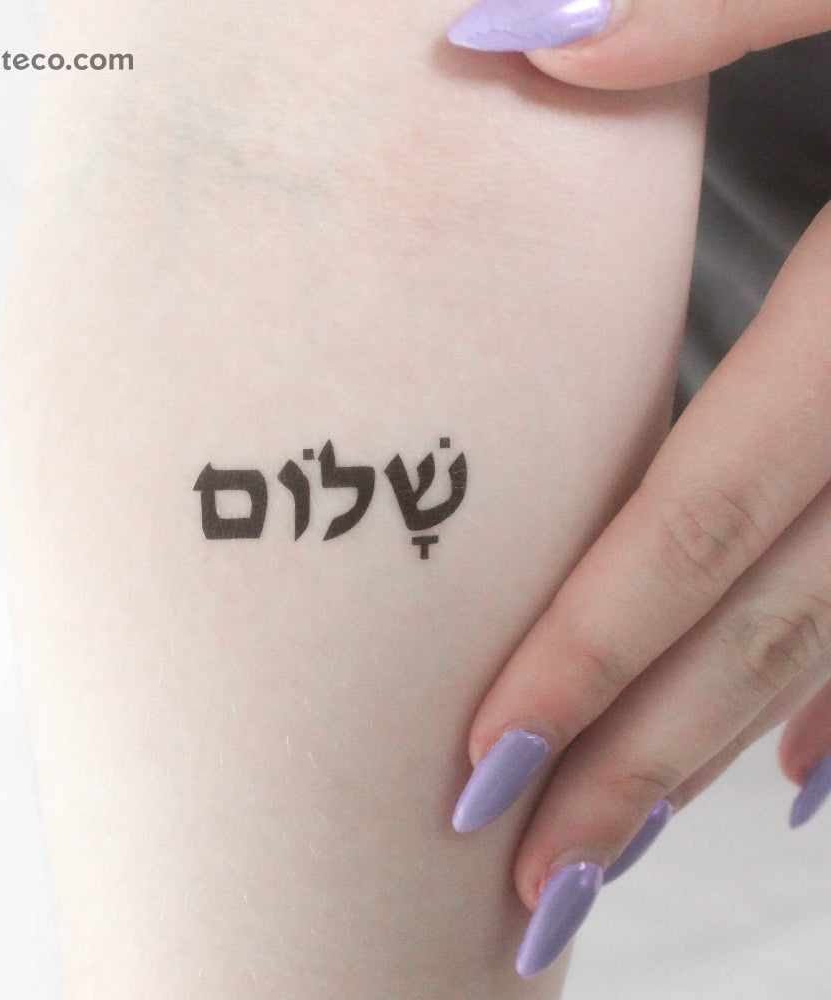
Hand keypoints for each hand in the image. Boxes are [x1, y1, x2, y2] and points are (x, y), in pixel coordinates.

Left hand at [447, 0, 830, 978]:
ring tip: (610, 853)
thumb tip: (509, 41)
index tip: (486, 757)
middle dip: (634, 764)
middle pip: (759, 631)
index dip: (588, 649)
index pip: (698, 520)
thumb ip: (715, 9)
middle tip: (524, 875)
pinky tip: (798, 784)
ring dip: (717, 766)